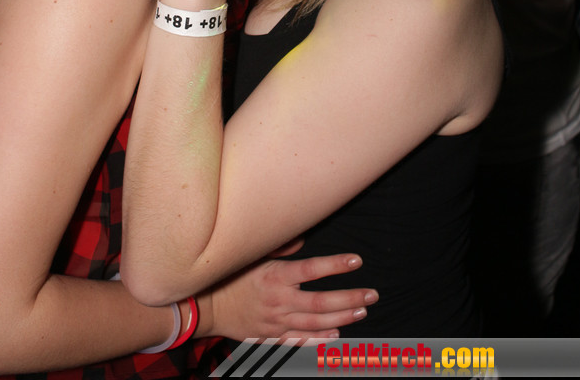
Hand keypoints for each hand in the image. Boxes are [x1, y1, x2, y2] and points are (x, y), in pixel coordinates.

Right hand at [202, 240, 377, 340]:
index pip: (312, 269)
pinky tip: (337, 334)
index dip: (336, 265)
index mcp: (275, 276)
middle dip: (349, 297)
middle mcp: (279, 301)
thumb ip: (280, 247)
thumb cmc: (231, 275)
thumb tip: (304, 239)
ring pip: (315, 322)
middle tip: (371, 294)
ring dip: (342, 317)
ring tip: (362, 311)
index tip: (357, 260)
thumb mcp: (252, 254)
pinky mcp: (272, 336)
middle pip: (321, 301)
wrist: (208, 306)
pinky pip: (300, 340)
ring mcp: (276, 322)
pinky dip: (320, 338)